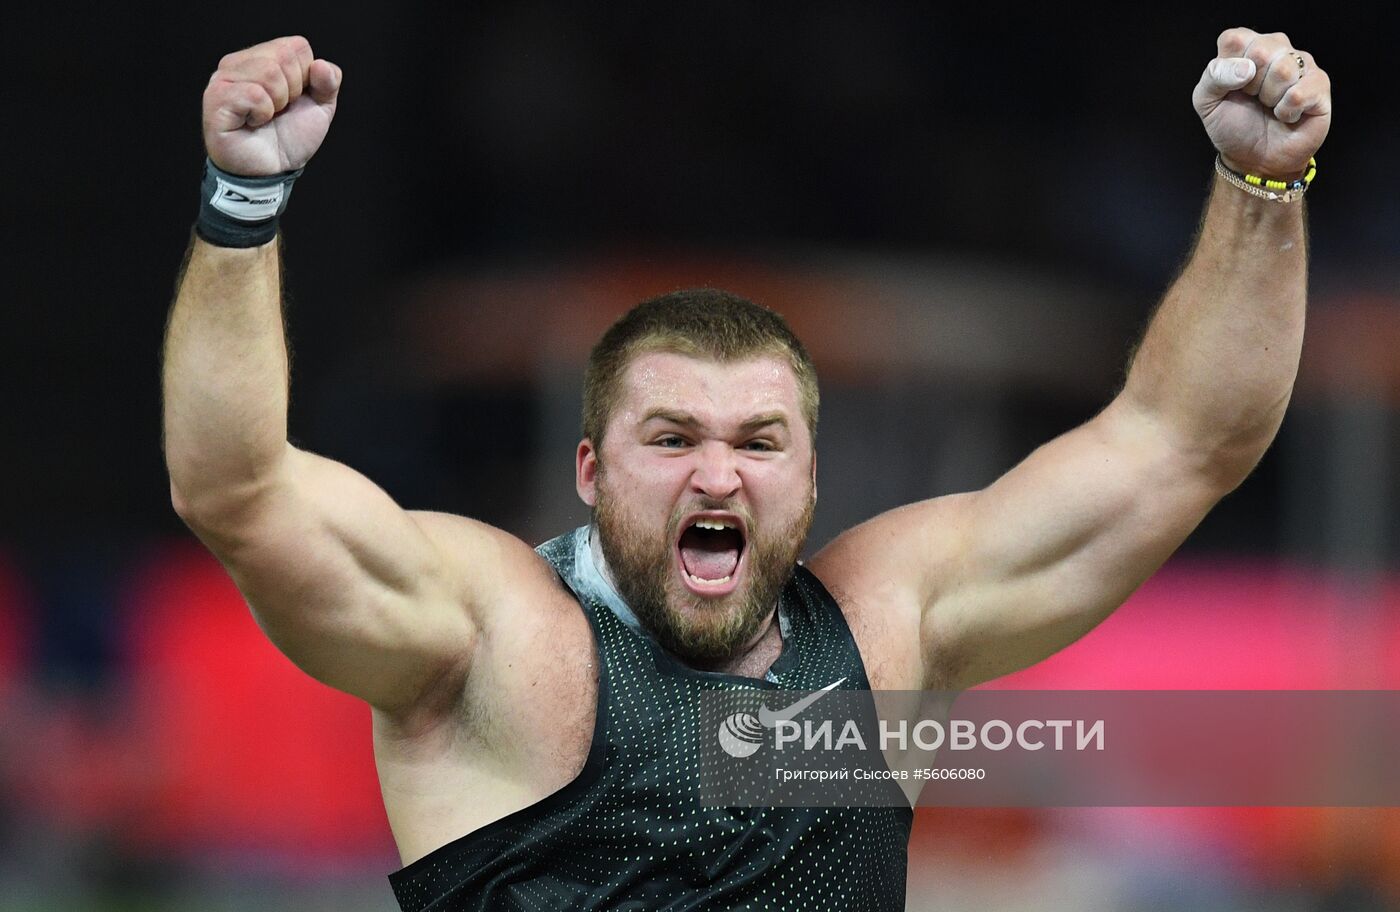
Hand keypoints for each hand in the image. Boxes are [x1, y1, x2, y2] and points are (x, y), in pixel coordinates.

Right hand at [202, 36, 340, 176]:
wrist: (271, 171)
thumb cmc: (289, 138)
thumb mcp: (319, 108)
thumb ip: (328, 83)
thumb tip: (322, 65)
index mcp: (263, 58)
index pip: (297, 46)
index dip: (306, 77)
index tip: (293, 99)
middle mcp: (239, 62)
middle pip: (283, 56)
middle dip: (292, 91)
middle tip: (278, 111)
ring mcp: (224, 79)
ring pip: (269, 72)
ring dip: (277, 103)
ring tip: (265, 117)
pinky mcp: (216, 99)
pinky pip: (254, 94)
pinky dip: (262, 114)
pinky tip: (252, 122)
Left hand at [1192, 27, 1330, 179]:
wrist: (1255, 159)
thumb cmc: (1233, 127)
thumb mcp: (1206, 103)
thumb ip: (1213, 77)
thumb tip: (1245, 67)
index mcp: (1246, 48)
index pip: (1235, 39)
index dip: (1230, 69)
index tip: (1233, 88)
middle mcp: (1276, 49)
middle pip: (1261, 51)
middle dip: (1250, 86)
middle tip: (1253, 99)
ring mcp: (1301, 64)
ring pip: (1282, 70)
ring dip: (1269, 98)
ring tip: (1270, 106)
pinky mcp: (1319, 84)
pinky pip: (1299, 93)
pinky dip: (1286, 112)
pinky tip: (1287, 114)